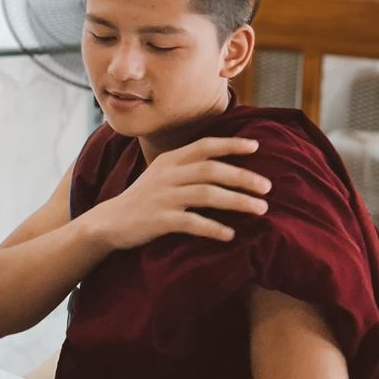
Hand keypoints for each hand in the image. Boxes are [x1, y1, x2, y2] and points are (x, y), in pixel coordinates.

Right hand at [91, 136, 270, 252]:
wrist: (110, 221)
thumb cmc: (145, 198)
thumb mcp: (163, 174)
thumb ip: (188, 167)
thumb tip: (227, 165)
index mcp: (170, 160)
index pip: (204, 146)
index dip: (231, 144)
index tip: (256, 146)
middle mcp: (167, 174)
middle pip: (211, 170)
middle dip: (242, 176)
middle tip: (268, 187)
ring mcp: (163, 197)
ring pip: (206, 194)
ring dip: (236, 201)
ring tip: (260, 209)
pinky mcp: (159, 220)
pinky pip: (191, 222)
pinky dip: (213, 228)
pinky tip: (230, 234)